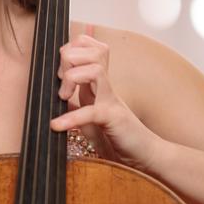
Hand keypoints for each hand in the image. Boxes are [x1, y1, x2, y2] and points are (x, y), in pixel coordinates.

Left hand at [50, 34, 168, 172]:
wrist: (146, 156)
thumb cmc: (121, 138)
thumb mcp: (91, 122)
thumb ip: (77, 108)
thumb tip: (60, 99)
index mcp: (100, 84)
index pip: (89, 47)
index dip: (71, 50)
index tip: (59, 72)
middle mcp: (106, 87)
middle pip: (93, 50)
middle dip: (69, 58)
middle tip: (62, 84)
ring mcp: (112, 101)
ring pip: (96, 68)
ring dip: (73, 77)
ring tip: (64, 97)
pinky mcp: (114, 119)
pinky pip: (91, 110)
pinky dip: (71, 117)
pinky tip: (57, 126)